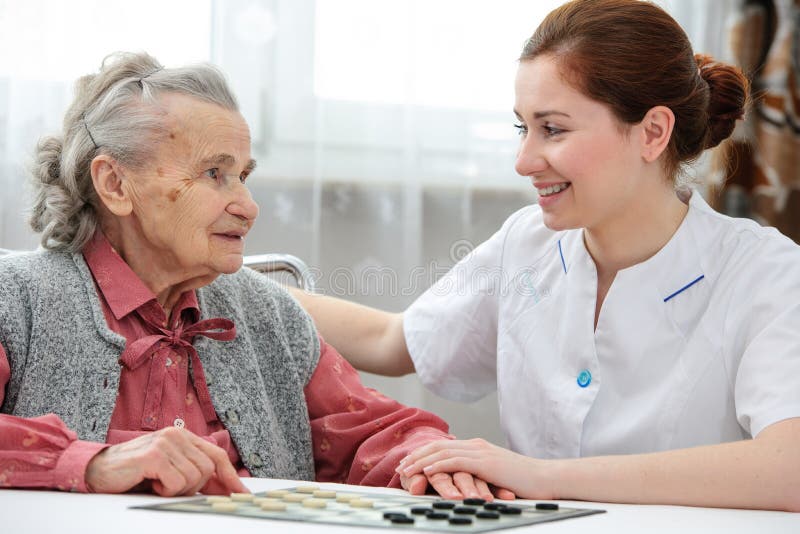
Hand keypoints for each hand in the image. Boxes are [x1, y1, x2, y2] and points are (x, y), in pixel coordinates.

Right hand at [85, 427, 248, 495]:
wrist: (97, 470)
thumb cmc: (134, 473)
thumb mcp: (168, 470)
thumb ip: (192, 472)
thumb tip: (223, 488)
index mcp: (182, 436)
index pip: (216, 455)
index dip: (231, 476)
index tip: (242, 493)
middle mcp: (176, 434)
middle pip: (208, 469)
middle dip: (194, 487)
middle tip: (169, 486)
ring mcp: (166, 443)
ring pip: (194, 477)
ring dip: (177, 489)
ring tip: (157, 483)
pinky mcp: (155, 455)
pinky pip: (177, 483)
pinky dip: (165, 490)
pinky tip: (150, 482)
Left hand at [397, 438, 551, 499]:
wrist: (546, 478)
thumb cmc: (525, 482)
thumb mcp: (496, 476)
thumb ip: (480, 475)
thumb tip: (467, 483)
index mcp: (478, 447)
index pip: (444, 446)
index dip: (425, 454)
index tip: (409, 463)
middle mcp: (476, 445)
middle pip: (438, 446)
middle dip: (416, 456)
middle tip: (400, 466)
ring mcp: (480, 452)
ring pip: (442, 452)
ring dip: (420, 461)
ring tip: (405, 470)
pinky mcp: (485, 462)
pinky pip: (455, 461)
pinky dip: (437, 465)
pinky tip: (425, 471)